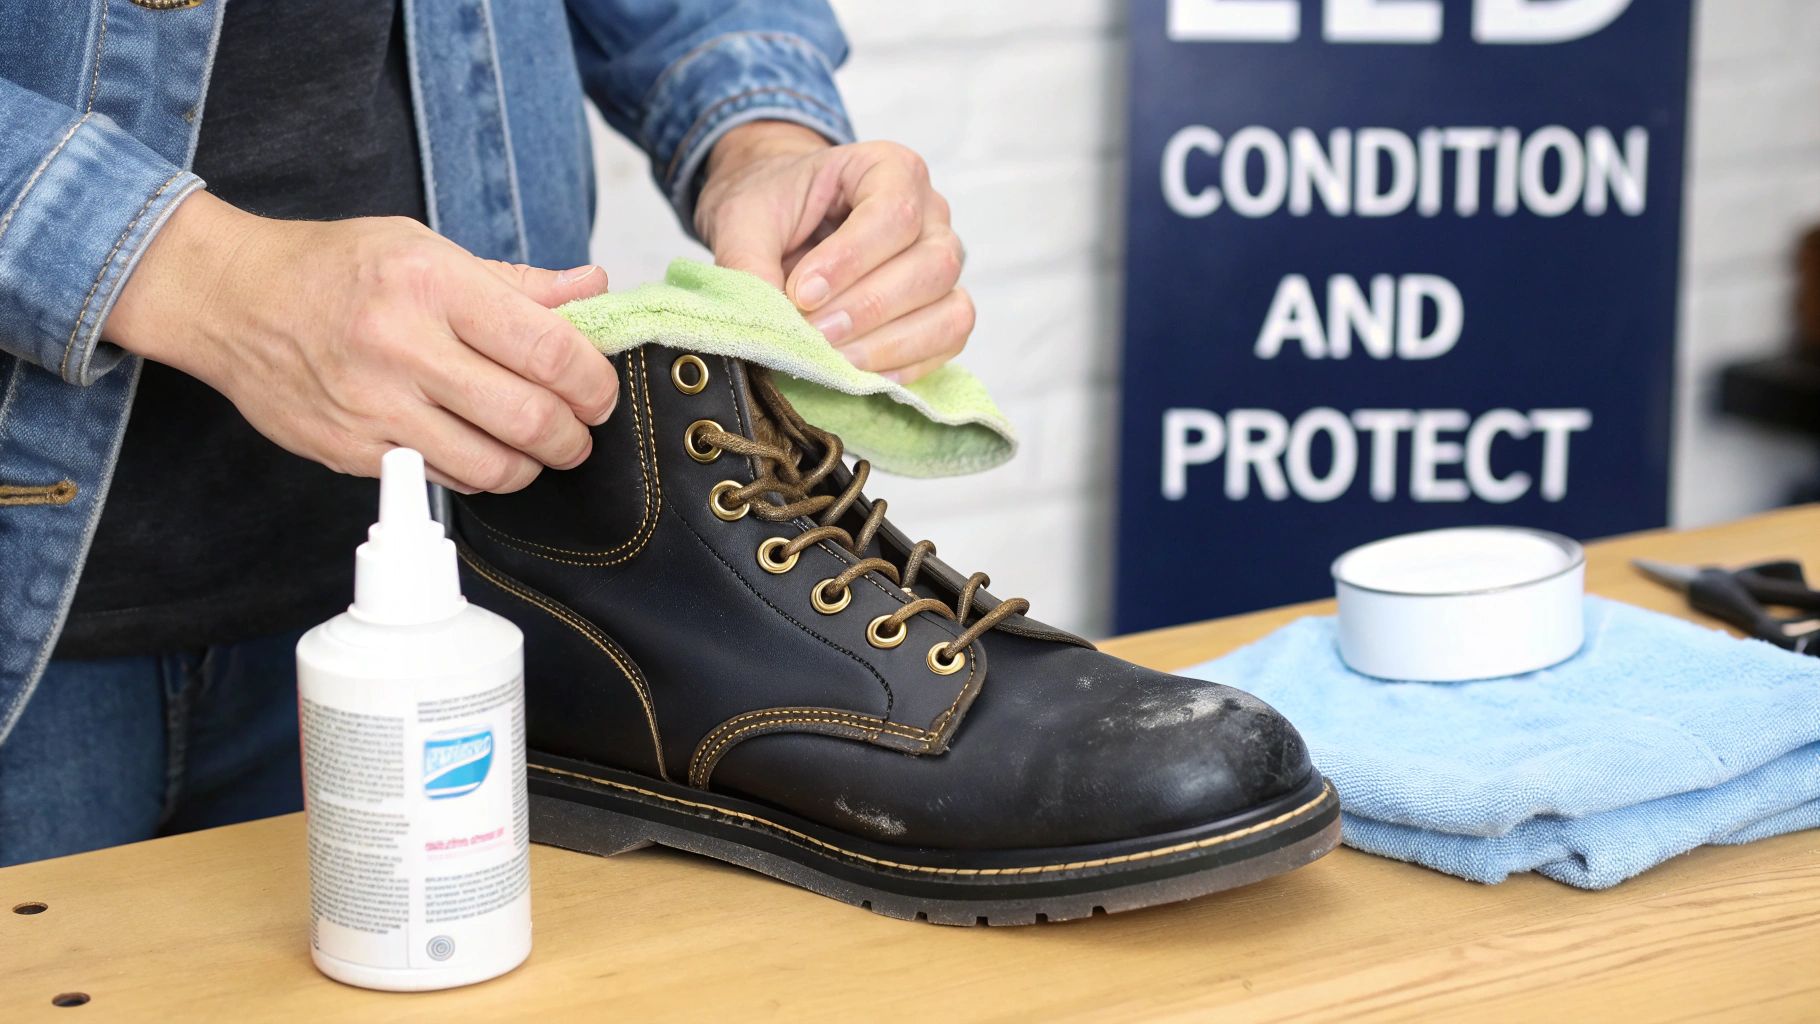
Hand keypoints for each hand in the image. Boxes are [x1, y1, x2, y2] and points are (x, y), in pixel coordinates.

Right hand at [104, 192, 617, 492]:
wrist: (232, 299)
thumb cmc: (336, 268)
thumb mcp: (427, 248)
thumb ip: (517, 282)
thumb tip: (594, 289)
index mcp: (432, 284)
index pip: (548, 351)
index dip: (593, 383)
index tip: (599, 391)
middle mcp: (402, 346)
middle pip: (531, 418)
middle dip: (574, 436)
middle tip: (578, 430)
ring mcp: (374, 406)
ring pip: (494, 466)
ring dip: (532, 466)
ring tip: (534, 447)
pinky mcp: (351, 451)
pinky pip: (445, 482)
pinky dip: (478, 476)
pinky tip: (477, 450)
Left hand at [696, 123, 972, 382]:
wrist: (783, 220)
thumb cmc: (773, 206)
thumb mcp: (744, 220)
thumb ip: (749, 263)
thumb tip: (767, 323)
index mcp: (889, 168)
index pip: (895, 212)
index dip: (852, 260)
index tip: (802, 292)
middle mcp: (931, 213)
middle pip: (933, 263)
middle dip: (870, 308)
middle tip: (815, 334)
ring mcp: (943, 263)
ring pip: (949, 309)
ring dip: (891, 344)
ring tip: (835, 362)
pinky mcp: (942, 308)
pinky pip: (949, 342)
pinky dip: (908, 366)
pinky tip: (861, 377)